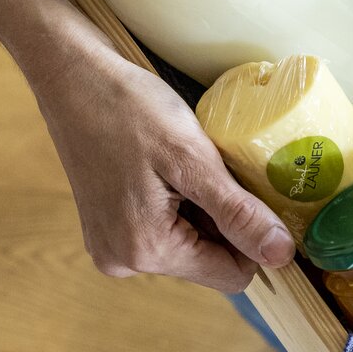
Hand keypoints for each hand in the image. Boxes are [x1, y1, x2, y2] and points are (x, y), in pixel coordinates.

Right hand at [33, 46, 294, 292]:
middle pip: (210, 260)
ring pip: (190, 243)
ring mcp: (112, 245)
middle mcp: (123, 261)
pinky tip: (172, 167)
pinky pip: (165, 229)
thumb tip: (280, 255)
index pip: (233, 274)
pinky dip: (182, 203)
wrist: (72, 76)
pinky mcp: (108, 227)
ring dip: (204, 208)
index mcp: (145, 251)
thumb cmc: (129, 109)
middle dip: (226, 219)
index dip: (255, 237)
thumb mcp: (193, 159)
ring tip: (190, 164)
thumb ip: (238, 213)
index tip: (255, 192)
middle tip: (217, 169)